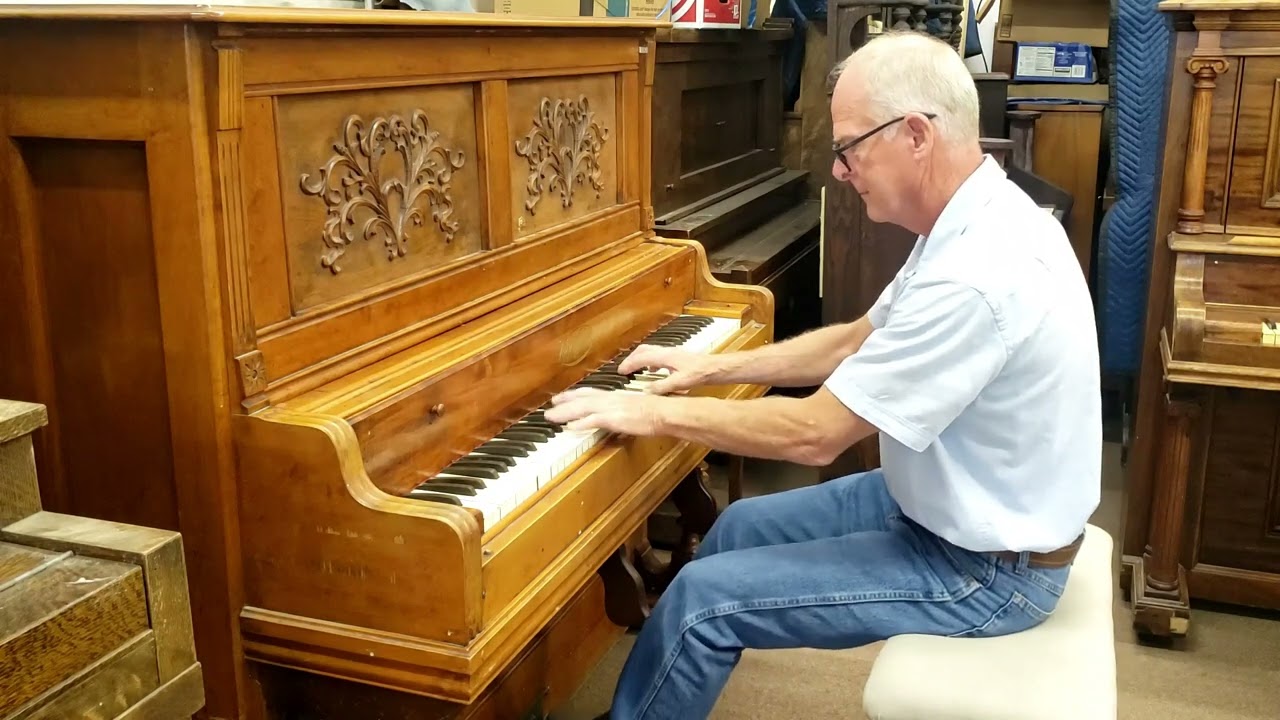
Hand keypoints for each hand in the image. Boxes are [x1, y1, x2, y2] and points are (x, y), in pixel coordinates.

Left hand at [544, 387, 663, 435]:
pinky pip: (593, 420)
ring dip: (565, 413)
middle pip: (582, 399)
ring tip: (550, 417)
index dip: (574, 395)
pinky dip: (580, 423)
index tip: (561, 397)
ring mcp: (612, 408)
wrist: (665, 413)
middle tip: (549, 406)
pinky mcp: (615, 419)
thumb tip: (617, 418)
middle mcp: (610, 399)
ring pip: (582, 408)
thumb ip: (623, 412)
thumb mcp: (635, 409)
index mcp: (615, 396)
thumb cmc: (656, 412)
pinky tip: (569, 427)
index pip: (590, 393)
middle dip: (564, 402)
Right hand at [617, 344, 718, 394]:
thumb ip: (662, 387)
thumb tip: (646, 391)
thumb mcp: (680, 383)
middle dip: (632, 358)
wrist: (715, 367)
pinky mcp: (677, 356)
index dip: (629, 364)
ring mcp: (672, 352)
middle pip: (643, 350)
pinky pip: (659, 355)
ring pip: (651, 351)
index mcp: (665, 357)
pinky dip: (651, 361)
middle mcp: (667, 352)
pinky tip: (654, 370)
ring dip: (641, 358)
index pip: (641, 358)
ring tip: (635, 369)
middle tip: (624, 368)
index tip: (620, 371)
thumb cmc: (700, 373)